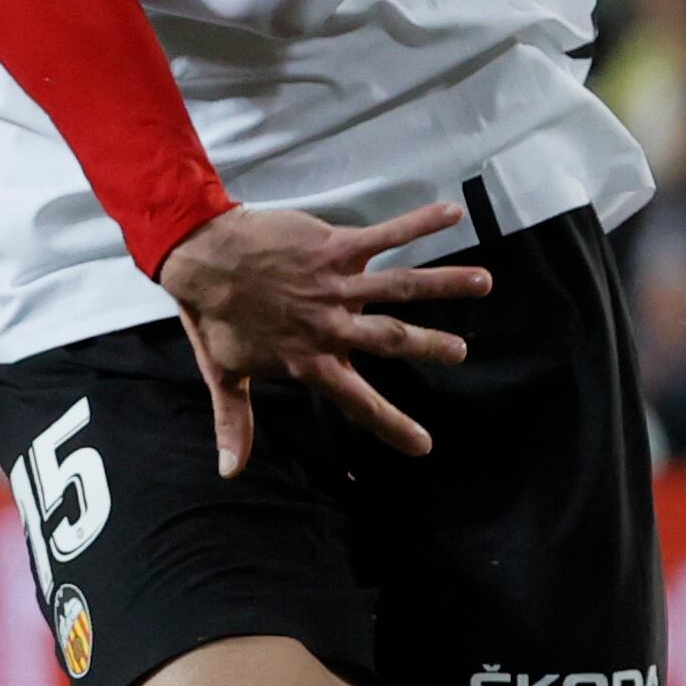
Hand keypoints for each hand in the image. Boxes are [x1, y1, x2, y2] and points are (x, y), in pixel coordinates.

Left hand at [156, 199, 490, 471]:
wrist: (201, 256)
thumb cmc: (214, 316)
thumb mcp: (225, 374)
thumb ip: (236, 422)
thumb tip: (230, 470)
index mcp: (309, 361)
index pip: (357, 402)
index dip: (390, 425)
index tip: (423, 445)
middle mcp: (330, 326)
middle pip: (391, 339)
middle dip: (430, 346)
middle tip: (461, 352)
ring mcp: (336, 284)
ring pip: (401, 286)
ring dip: (445, 283)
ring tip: (484, 282)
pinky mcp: (334, 246)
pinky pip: (386, 234)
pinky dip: (420, 222)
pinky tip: (451, 214)